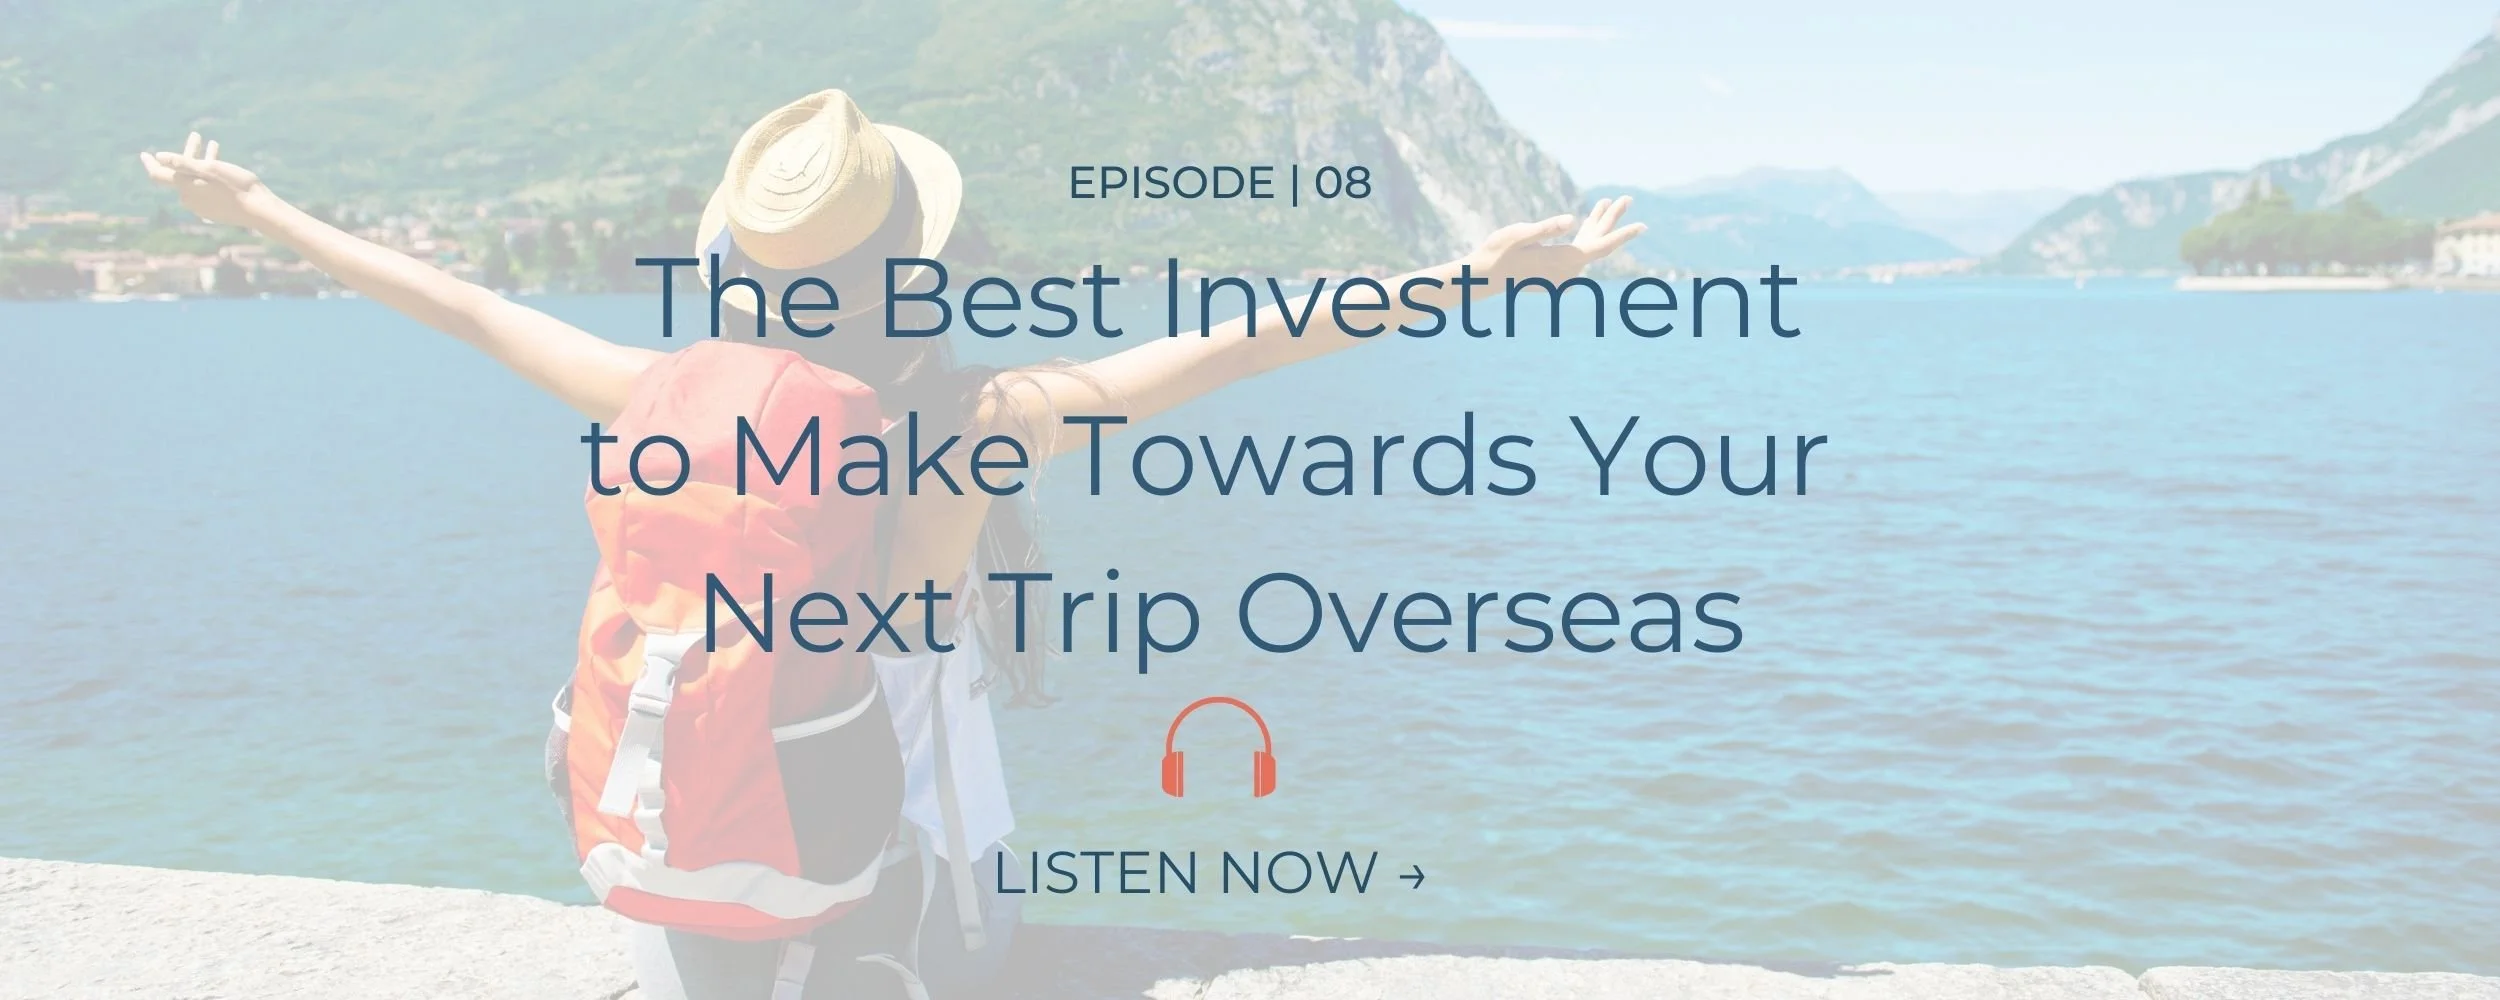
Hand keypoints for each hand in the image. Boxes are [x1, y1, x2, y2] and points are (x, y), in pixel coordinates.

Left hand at [139, 132, 281, 229]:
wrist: (258, 211)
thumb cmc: (235, 186)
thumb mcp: (210, 169)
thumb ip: (182, 163)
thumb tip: (159, 156)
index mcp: (185, 186)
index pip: (158, 174)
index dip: (150, 163)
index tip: (145, 154)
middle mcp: (189, 198)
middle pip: (180, 173)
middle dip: (187, 153)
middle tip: (196, 136)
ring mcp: (201, 206)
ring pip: (195, 179)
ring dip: (201, 161)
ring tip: (213, 145)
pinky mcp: (214, 210)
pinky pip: (205, 189)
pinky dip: (209, 175)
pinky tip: (221, 166)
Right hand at [1461, 196, 1644, 287]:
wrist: (1483, 277)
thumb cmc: (1498, 252)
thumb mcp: (1519, 234)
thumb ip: (1546, 228)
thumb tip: (1571, 221)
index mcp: (1563, 260)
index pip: (1601, 247)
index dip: (1623, 235)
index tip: (1643, 226)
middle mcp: (1568, 271)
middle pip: (1598, 243)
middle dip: (1612, 220)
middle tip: (1628, 198)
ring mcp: (1563, 275)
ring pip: (1588, 247)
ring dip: (1597, 224)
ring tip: (1608, 202)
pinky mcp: (1556, 274)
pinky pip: (1578, 252)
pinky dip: (1585, 235)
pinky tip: (1588, 222)